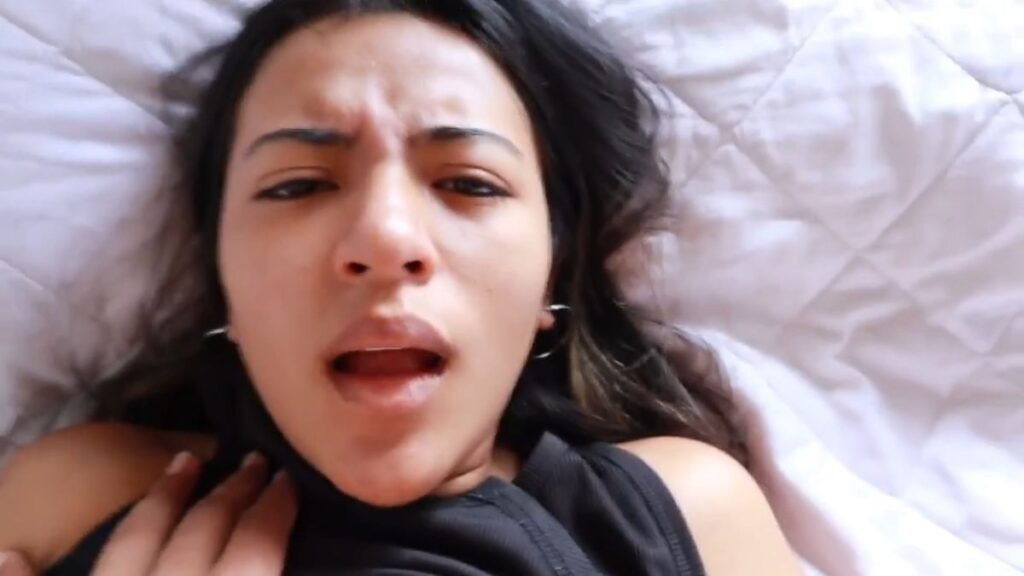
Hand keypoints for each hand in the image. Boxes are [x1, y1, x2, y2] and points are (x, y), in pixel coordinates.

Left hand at [0, 452, 297, 575]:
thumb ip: (258, 569)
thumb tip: (288, 555)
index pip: (254, 543)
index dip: (275, 508)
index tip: (290, 479)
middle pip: (200, 531)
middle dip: (232, 493)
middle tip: (256, 462)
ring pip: (132, 542)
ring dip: (158, 502)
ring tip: (181, 465)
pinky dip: (19, 572)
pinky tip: (8, 556)